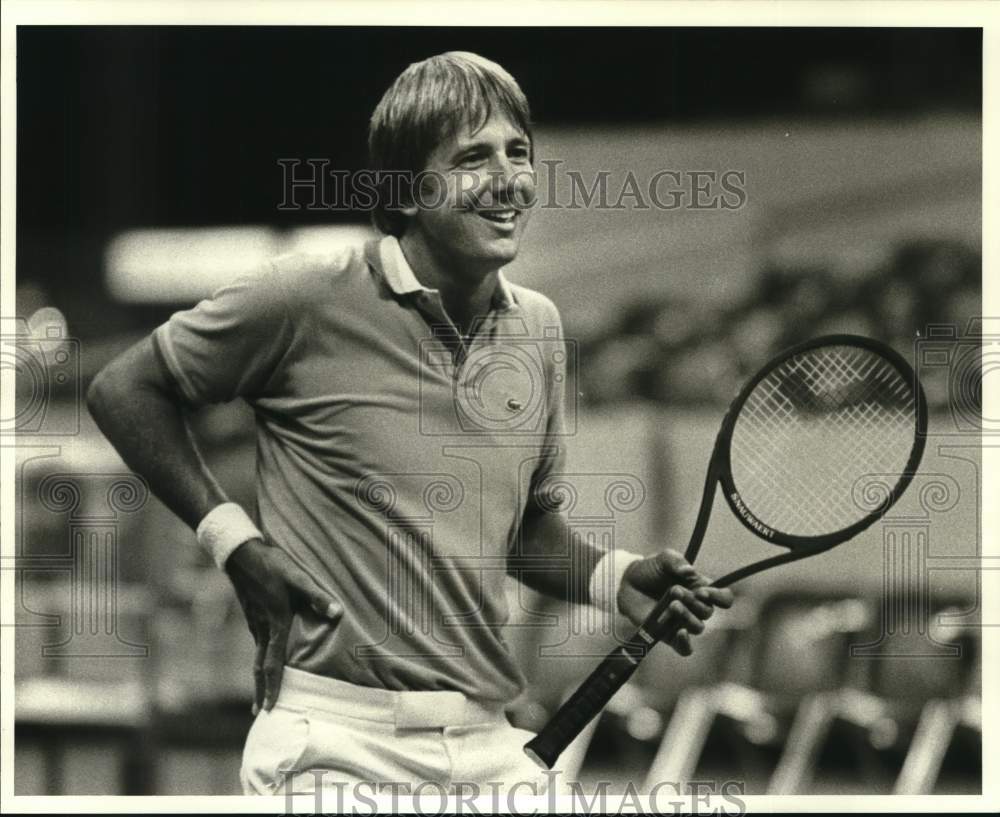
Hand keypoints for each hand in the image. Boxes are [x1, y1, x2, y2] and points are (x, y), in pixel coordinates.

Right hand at [225, 537, 341, 712]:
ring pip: (257, 655)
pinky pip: (257, 642)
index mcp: (274, 624)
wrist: (241, 553)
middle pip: (259, 667)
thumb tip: (337, 613)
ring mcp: (254, 622)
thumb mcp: (298, 578)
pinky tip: (264, 656)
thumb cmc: (272, 565)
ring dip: (259, 676)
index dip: (273, 687)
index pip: (272, 663)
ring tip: (261, 691)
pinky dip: (259, 658)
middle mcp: (261, 628)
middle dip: (261, 691)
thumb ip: (317, 596)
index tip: (270, 708)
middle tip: (260, 714)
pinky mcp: (252, 614)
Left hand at [617, 549, 733, 655]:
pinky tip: (680, 633)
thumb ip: (676, 560)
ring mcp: (683, 623)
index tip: (703, 591)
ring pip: (697, 628)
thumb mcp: (662, 559)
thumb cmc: (651, 570)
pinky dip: (686, 644)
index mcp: (701, 589)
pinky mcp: (669, 636)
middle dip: (693, 601)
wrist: (628, 583)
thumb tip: (689, 571)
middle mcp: (696, 608)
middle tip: (675, 590)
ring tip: (672, 605)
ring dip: (687, 616)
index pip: (724, 598)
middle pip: (708, 612)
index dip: (720, 597)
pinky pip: (685, 649)